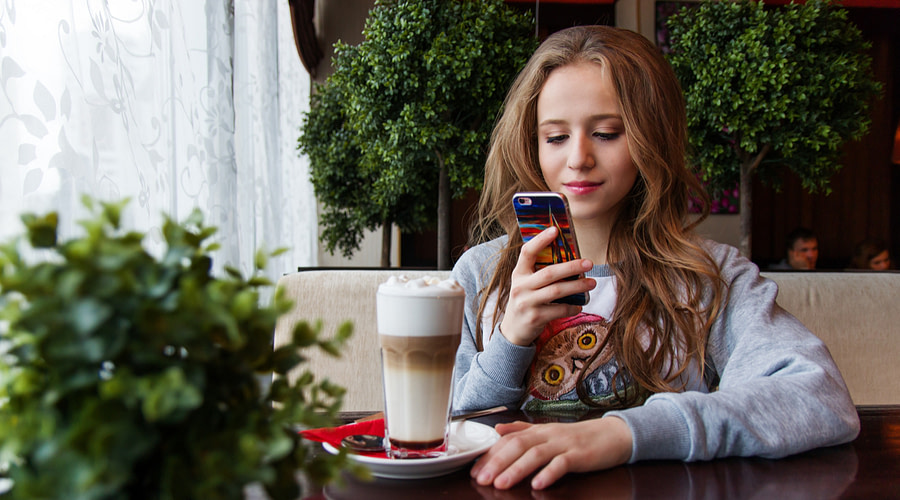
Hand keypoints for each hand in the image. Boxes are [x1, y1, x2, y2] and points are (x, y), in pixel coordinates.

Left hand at [470, 417, 632, 489]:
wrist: (613, 435)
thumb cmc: (578, 437)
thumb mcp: (548, 431)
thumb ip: (522, 430)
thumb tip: (497, 429)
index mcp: (538, 431)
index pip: (509, 440)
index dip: (490, 454)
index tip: (474, 468)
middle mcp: (548, 435)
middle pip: (518, 446)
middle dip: (497, 463)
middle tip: (482, 478)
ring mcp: (564, 445)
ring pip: (536, 455)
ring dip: (517, 470)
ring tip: (501, 484)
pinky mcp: (580, 455)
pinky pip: (563, 464)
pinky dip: (549, 474)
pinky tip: (538, 484)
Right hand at [500, 226, 594, 345]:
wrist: (513, 330)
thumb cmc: (526, 300)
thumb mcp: (526, 283)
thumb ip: (539, 271)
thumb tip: (568, 256)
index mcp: (518, 273)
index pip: (527, 252)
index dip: (540, 240)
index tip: (555, 230)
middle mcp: (520, 287)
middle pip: (549, 273)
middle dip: (571, 266)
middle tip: (589, 262)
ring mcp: (527, 303)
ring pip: (557, 291)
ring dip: (577, 286)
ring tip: (592, 283)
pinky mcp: (535, 318)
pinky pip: (559, 310)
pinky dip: (572, 307)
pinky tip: (579, 306)